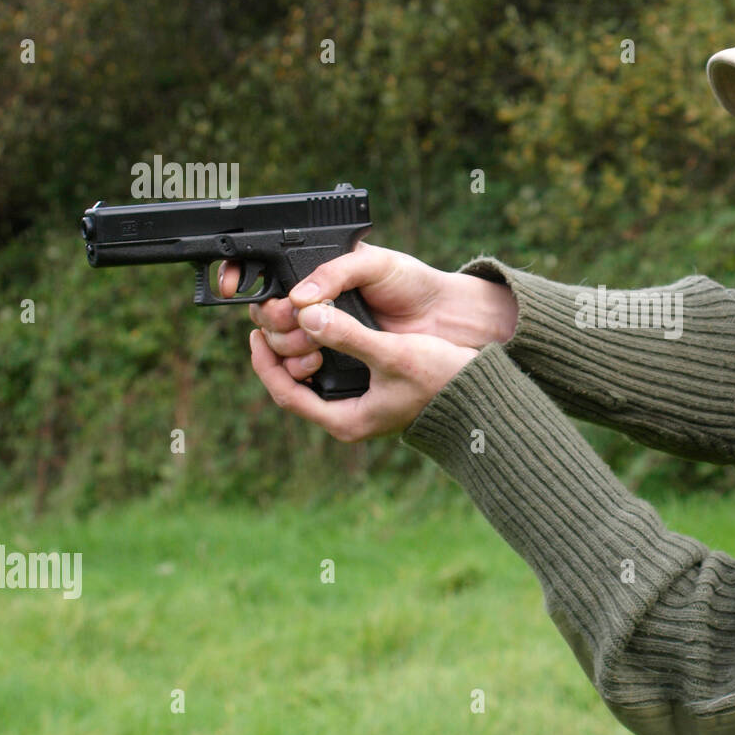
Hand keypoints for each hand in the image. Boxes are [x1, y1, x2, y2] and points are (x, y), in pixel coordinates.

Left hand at [220, 244, 481, 440]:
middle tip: (267, 323)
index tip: (255, 334)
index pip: (286, 394)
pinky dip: (322, 350)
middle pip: (295, 388)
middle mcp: (350, 418)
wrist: (479, 394)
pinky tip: (321, 327)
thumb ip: (348, 335)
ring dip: (300, 351)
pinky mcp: (373, 393)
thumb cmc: (440, 379)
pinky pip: (333, 372)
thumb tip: (308, 315)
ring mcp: (361, 407)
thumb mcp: (392, 353)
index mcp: (347, 420)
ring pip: (313, 380)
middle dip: (279, 355)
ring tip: (290, 321)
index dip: (265, 363)